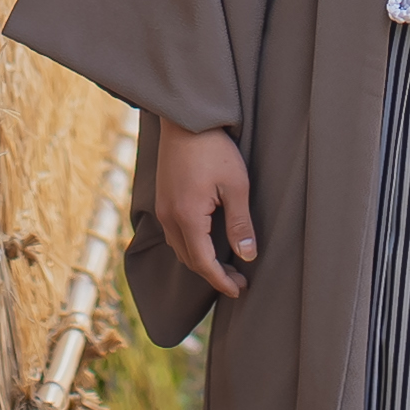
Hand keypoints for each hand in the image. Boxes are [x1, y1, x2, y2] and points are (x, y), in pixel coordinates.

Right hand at [154, 117, 256, 299]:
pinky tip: (207, 241)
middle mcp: (169, 217)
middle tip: (239, 279)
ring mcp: (163, 208)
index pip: (203, 263)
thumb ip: (240, 224)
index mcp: (187, 217)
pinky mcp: (163, 198)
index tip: (239, 290)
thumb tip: (247, 256)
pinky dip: (190, 245)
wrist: (185, 119)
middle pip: (189, 260)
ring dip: (201, 260)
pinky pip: (173, 233)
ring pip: (179, 248)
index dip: (221, 280)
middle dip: (213, 274)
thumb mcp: (235, 186)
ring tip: (226, 263)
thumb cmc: (213, 149)